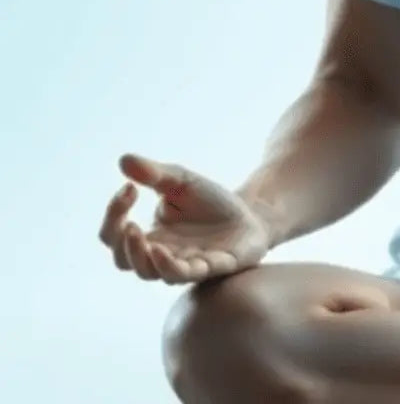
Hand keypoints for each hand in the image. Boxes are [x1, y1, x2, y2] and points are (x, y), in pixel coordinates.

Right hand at [99, 153, 270, 284]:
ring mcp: (182, 264)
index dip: (113, 215)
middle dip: (121, 242)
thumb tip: (124, 160)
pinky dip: (169, 266)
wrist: (249, 214)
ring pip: (149, 272)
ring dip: (140, 255)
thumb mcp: (182, 181)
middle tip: (129, 221)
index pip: (114, 235)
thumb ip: (155, 173)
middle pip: (124, 260)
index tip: (128, 188)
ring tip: (136, 232)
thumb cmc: (211, 202)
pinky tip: (161, 250)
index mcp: (149, 235)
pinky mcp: (208, 268)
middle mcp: (159, 255)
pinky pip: (183, 274)